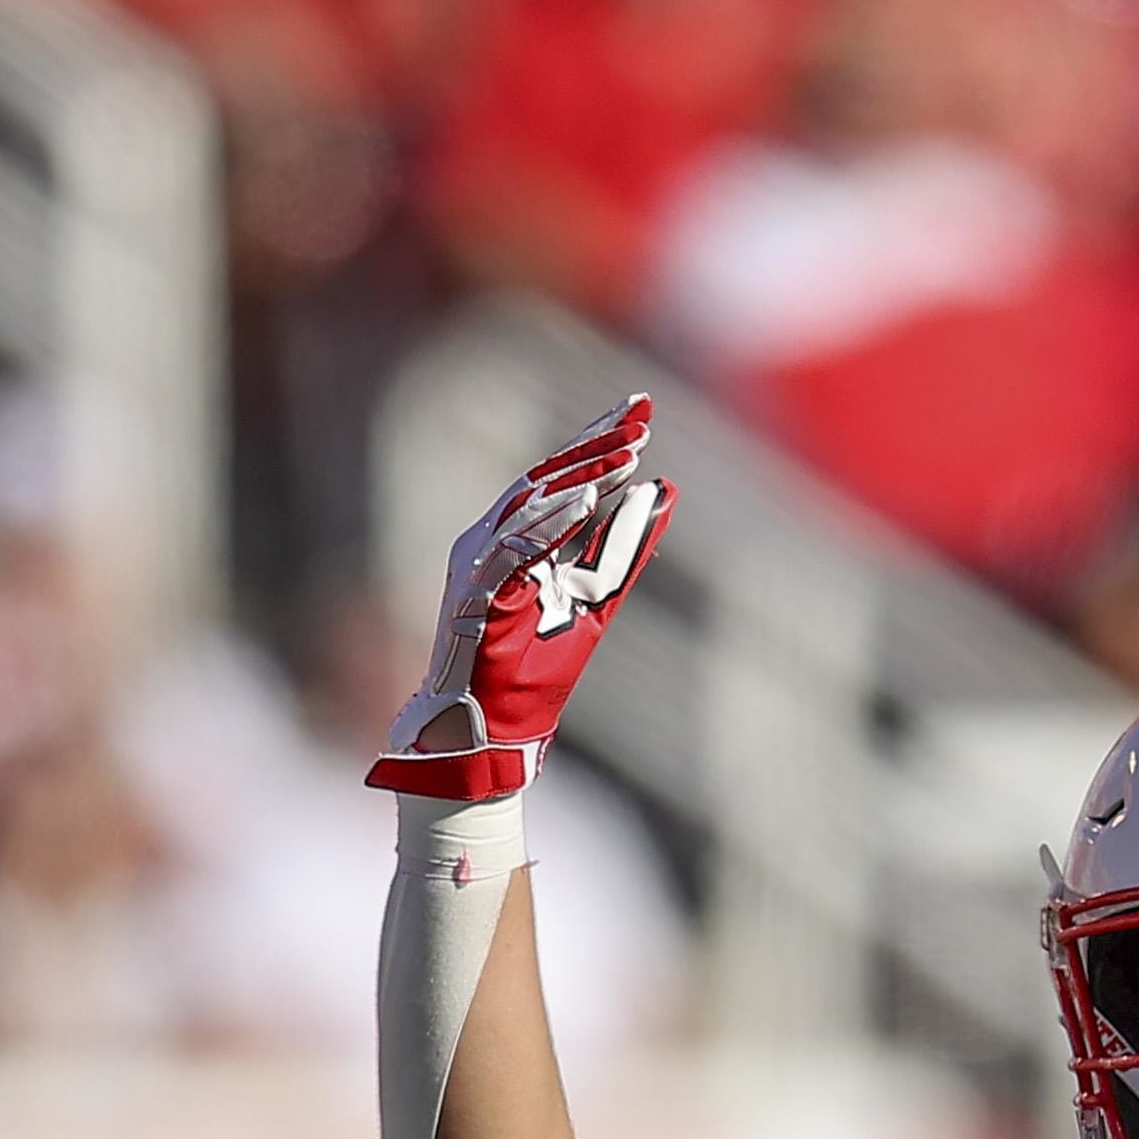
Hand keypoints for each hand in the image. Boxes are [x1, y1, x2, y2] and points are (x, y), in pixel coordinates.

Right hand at [366, 395, 678, 800]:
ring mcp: (477, 564)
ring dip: (581, 475)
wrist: (487, 729)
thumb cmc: (532, 670)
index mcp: (515, 539)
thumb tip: (664, 495)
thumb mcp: (595, 602)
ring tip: (628, 451)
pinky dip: (549, 523)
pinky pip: (513, 548)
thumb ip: (624, 551)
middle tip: (640, 412)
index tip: (640, 410)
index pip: (560, 476)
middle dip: (594, 441)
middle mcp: (490, 540)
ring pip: (529, 503)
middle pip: (546, 476)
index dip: (598, 440)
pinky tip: (587, 501)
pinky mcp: (474, 594)